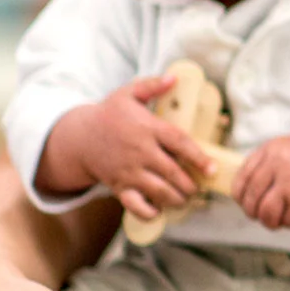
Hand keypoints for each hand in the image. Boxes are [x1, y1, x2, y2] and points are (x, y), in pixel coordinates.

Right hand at [54, 75, 214, 217]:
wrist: (79, 137)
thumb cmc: (109, 114)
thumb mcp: (128, 93)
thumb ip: (152, 85)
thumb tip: (175, 78)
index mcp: (147, 128)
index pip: (179, 143)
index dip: (198, 157)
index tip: (211, 168)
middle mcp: (140, 152)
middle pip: (173, 172)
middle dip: (191, 184)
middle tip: (199, 186)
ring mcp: (129, 171)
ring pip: (159, 191)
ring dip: (177, 198)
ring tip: (184, 197)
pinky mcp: (119, 186)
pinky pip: (136, 206)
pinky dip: (150, 213)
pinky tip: (160, 211)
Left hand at [234, 129, 289, 228]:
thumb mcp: (287, 148)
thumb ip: (266, 164)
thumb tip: (245, 192)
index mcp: (269, 150)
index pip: (241, 180)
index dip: (241, 197)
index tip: (247, 203)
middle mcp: (276, 163)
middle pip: (250, 198)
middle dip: (254, 213)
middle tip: (262, 216)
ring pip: (265, 213)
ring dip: (269, 222)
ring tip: (277, 221)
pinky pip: (287, 220)